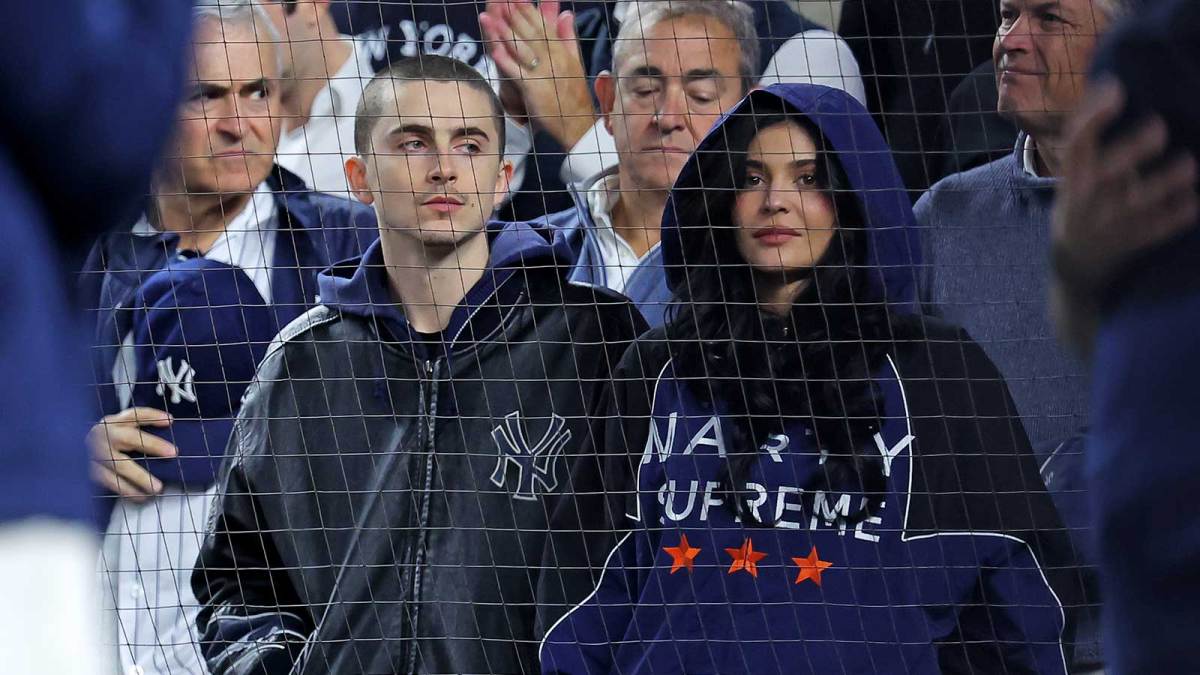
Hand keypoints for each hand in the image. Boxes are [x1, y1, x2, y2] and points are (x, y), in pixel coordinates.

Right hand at [88, 407, 177, 500]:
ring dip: (140, 477)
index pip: (134, 415)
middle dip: (153, 445)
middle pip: (130, 438)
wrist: (66, 450)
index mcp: (111, 422)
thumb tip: (166, 443)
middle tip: (173, 452)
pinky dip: (127, 490)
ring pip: (120, 464)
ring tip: (157, 488)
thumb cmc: (101, 443)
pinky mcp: (89, 471)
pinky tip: (140, 497)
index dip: (152, 416)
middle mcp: (103, 435)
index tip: (170, 421)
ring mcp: (95, 453)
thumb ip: (135, 432)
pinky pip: (111, 482)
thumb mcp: (115, 431)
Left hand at [480, 0, 595, 147]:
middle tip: (500, 0)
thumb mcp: (575, 62)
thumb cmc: (574, 96)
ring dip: (505, 32)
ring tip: (490, 17)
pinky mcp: (534, 89)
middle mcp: (553, 58)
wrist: (578, 124)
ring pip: (522, 48)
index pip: (543, 25)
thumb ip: (568, 37)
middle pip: (530, 32)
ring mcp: (543, 73)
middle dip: (514, 14)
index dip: (528, 10)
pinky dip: (506, 61)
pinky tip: (494, 50)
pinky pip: (517, 73)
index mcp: (561, 51)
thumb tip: (566, 14)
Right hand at [1053, 80, 1198, 294]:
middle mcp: (1088, 198)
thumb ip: (1091, 137)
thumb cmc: (1082, 201)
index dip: (1094, 115)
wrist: (1075, 262)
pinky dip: (1176, 216)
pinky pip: (1156, 230)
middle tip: (1159, 128)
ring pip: (1136, 203)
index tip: (1117, 89)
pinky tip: (1193, 201)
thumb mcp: (1076, 172)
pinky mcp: (1132, 242)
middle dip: (1132, 150)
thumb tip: (1109, 84)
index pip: (1076, 142)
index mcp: (1074, 175)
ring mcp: (1110, 222)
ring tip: (1188, 166)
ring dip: (1163, 183)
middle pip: (1107, 172)